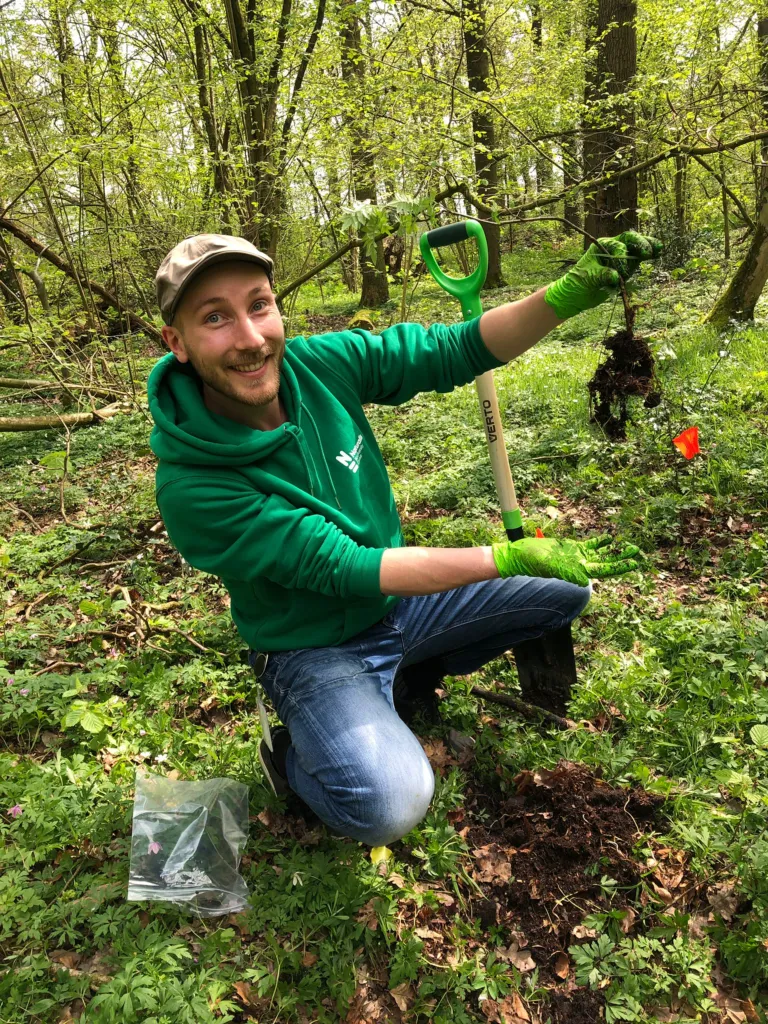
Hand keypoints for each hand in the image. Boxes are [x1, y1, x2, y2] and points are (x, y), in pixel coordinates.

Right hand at [492, 534, 641, 586]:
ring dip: (615, 550)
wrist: (523, 555)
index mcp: (578, 570)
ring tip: (630, 545)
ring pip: (602, 553)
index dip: (618, 567)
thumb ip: (567, 572)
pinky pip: (591, 545)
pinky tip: (611, 537)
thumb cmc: (534, 562)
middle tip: (637, 552)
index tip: (632, 563)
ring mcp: (578, 556)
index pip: (603, 569)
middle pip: (606, 562)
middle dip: (622, 558)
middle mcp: (581, 565)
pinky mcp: (573, 548)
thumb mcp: (551, 566)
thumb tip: (585, 580)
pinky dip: (601, 542)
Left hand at [544, 230, 662, 319]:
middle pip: (630, 240)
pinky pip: (638, 259)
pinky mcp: (626, 267)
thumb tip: (615, 276)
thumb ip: (602, 275)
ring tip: (658, 249)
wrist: (577, 295)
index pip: (617, 244)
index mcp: (601, 246)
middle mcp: (612, 248)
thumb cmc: (579, 283)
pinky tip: (657, 253)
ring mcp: (620, 257)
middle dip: (640, 244)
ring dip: (648, 247)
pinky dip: (647, 256)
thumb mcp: (588, 278)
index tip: (622, 271)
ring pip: (637, 248)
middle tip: (648, 252)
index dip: (622, 255)